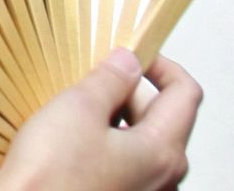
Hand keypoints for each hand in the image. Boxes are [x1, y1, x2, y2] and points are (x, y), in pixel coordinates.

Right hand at [0, 47, 202, 190]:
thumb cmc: (48, 177)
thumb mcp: (78, 108)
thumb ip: (111, 79)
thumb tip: (128, 62)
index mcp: (162, 152)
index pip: (185, 94)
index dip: (162, 65)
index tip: (134, 54)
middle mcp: (163, 179)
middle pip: (165, 120)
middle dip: (133, 93)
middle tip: (95, 80)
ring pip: (144, 145)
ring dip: (119, 121)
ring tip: (80, 112)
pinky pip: (128, 167)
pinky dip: (110, 147)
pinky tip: (75, 144)